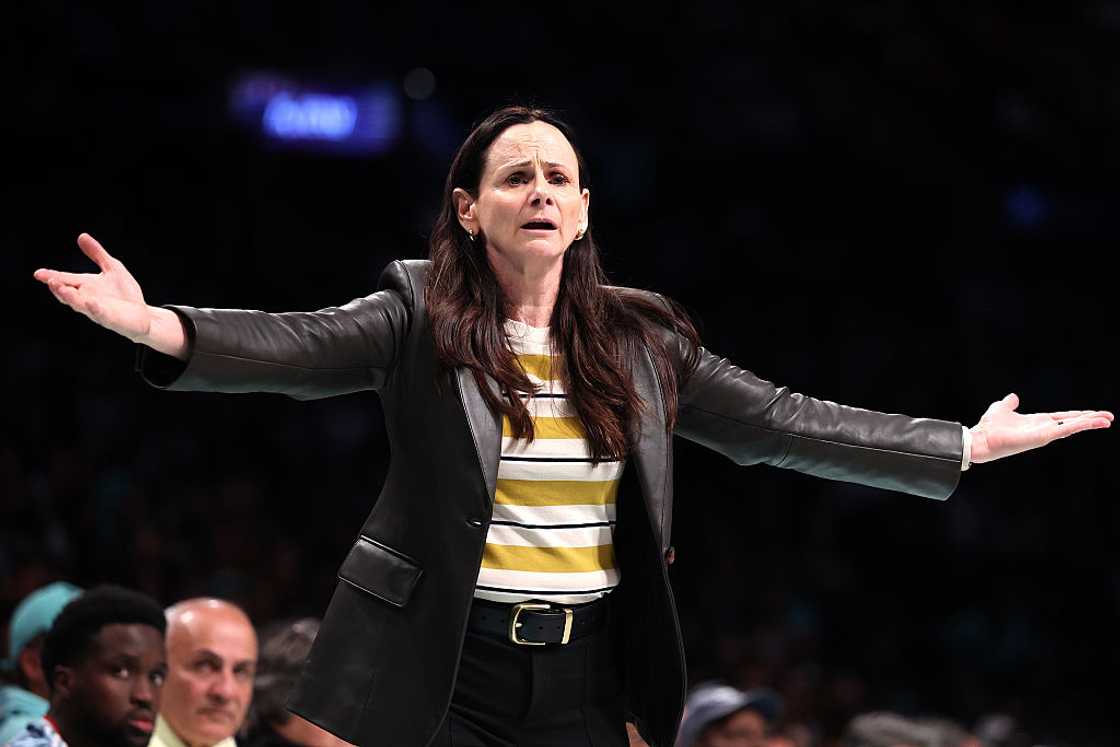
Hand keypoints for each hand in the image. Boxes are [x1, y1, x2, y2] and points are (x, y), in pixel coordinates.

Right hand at [34, 233, 152, 342]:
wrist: (143, 315)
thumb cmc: (125, 293)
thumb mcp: (112, 267)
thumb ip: (97, 253)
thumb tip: (81, 236)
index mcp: (85, 286)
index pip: (66, 280)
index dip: (52, 276)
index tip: (38, 273)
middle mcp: (87, 298)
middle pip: (68, 293)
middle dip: (58, 287)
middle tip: (50, 280)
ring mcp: (97, 310)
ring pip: (80, 305)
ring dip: (70, 297)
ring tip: (61, 288)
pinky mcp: (110, 318)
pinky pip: (100, 314)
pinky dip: (95, 308)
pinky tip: (91, 302)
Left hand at [969, 393, 1112, 463]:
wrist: (981, 438)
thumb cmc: (989, 426)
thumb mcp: (1002, 408)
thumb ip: (1009, 403)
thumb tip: (1013, 397)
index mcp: (1038, 422)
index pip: (1063, 418)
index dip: (1078, 416)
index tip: (1094, 414)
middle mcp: (1044, 429)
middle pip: (1072, 422)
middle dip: (1091, 420)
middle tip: (1109, 417)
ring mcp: (1045, 434)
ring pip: (1072, 426)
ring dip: (1090, 423)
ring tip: (1108, 420)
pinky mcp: (1043, 437)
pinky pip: (1065, 429)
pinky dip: (1080, 425)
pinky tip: (1094, 422)